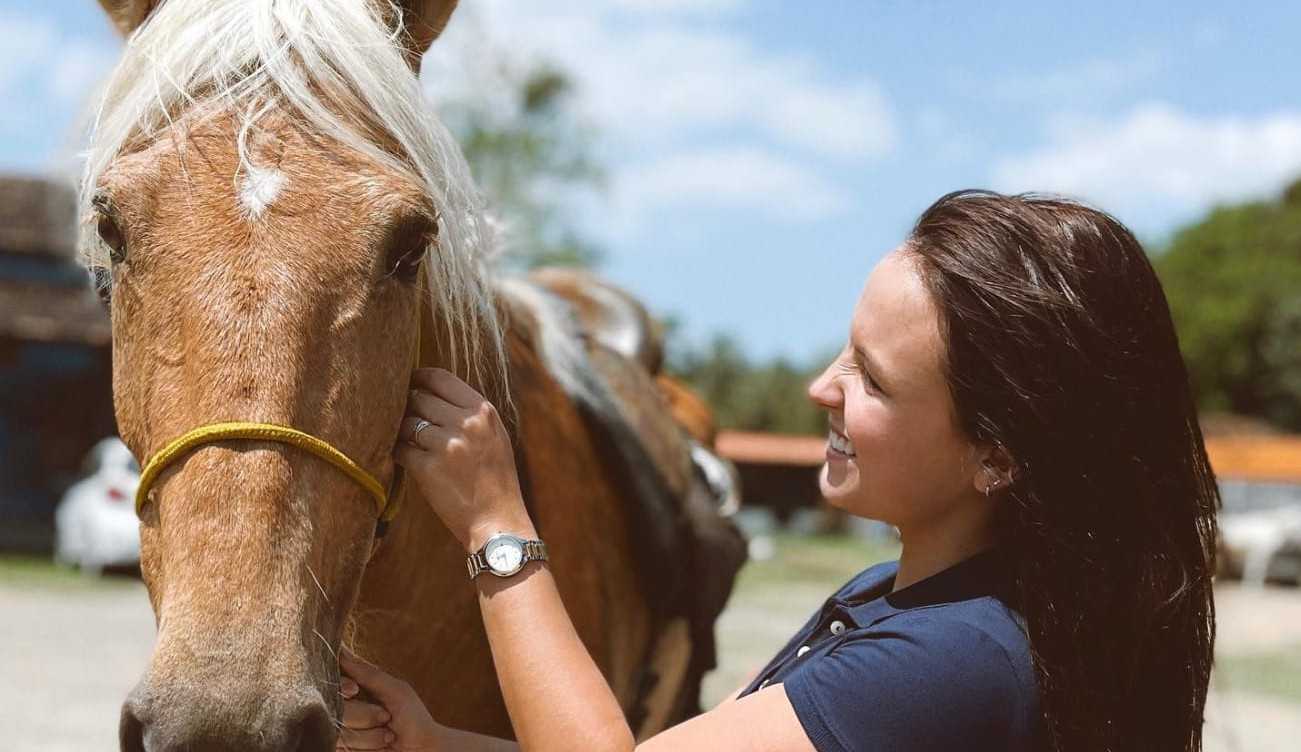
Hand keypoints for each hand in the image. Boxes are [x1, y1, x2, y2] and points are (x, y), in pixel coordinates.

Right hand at [337, 650, 444, 750]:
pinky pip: (339, 745)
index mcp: (357, 687)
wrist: (421, 748)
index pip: (333, 679)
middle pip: (333, 705)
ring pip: (338, 727)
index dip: (340, 685)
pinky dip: (363, 745)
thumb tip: (341, 651)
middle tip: (385, 717)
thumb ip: (368, 673)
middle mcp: (346, 707)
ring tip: (387, 734)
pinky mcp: (342, 747)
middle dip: (363, 715)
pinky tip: (380, 745)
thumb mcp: (395, 690)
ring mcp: (343, 728)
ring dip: (367, 734)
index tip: (354, 690)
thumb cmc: (413, 717)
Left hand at [395, 368, 532, 550]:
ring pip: (406, 423)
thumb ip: (469, 414)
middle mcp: (466, 423)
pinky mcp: (428, 468)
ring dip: (402, 432)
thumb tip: (430, 394)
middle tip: (405, 418)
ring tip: (407, 442)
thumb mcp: (494, 437)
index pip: (440, 378)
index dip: (418, 377)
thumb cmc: (496, 480)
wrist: (498, 521)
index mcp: (483, 411)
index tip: (409, 382)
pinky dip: (399, 453)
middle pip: (419, 398)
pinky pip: (400, 450)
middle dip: (408, 408)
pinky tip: (406, 460)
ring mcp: (446, 445)